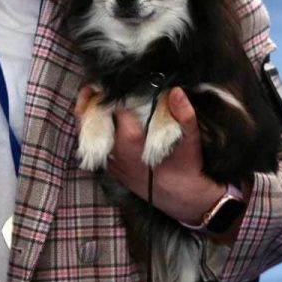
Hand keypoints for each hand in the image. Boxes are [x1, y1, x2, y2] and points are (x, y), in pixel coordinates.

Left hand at [103, 87, 226, 224]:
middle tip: (94, 84)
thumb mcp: (192, 142)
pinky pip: (95, 148)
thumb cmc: (189, 169)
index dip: (113, 92)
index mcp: (131, 141)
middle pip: (94, 120)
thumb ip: (185, 116)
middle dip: (94, 101)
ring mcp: (112, 163)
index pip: (114, 109)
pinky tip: (102, 122)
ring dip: (91, 117)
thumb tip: (175, 91)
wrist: (186, 202)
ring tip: (92, 98)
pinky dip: (94, 134)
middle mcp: (116, 152)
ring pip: (90, 136)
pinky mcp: (114, 171)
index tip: (112, 79)